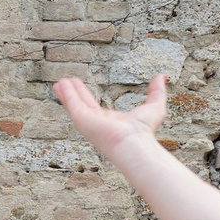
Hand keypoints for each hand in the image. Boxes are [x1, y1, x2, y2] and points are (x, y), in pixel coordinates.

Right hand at [52, 72, 170, 161]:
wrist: (134, 141)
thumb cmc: (143, 131)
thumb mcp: (154, 106)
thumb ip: (156, 92)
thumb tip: (160, 78)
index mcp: (108, 121)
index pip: (93, 106)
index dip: (85, 96)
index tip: (79, 88)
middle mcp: (96, 122)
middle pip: (80, 105)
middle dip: (72, 94)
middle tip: (65, 84)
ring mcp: (87, 122)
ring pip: (74, 104)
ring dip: (66, 93)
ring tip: (59, 82)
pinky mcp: (82, 119)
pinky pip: (71, 104)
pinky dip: (66, 94)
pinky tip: (61, 85)